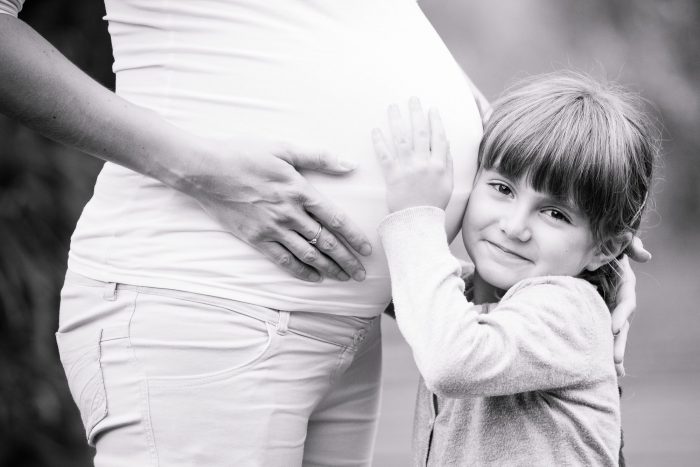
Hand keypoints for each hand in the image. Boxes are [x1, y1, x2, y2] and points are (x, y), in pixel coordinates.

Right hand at [184, 137, 371, 281]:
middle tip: (361, 274)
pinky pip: (283, 260)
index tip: (368, 250)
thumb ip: (319, 157)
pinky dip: (301, 271)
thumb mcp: (284, 149)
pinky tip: (315, 278)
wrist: (205, 170)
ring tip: (344, 278)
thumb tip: (350, 164)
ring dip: (329, 269)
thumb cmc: (244, 155)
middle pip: (326, 242)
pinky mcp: (256, 239)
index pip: (336, 219)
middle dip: (347, 260)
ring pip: (308, 255)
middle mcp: (290, 213)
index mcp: (300, 190)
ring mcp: (272, 228)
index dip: (354, 237)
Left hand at [372, 98, 452, 212]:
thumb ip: (449, 163)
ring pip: (402, 139)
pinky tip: (376, 130)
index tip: (432, 109)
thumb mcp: (448, 184)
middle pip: (420, 133)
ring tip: (393, 107)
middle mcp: (425, 164)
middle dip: (416, 113)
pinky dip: (380, 142)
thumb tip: (447, 144)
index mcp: (440, 165)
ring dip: (397, 121)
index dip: (435, 121)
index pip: (439, 137)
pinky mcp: (393, 176)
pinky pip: (385, 155)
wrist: (418, 222)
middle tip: (412, 99)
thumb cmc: (433, 204)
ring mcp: (408, 169)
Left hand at [610, 237, 650, 375]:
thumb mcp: (615, 242)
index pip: (625, 302)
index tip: (613, 328)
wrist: (583, 251)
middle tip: (614, 359)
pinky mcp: (597, 313)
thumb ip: (629, 244)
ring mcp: (608, 308)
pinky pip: (600, 332)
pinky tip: (608, 370)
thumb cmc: (602, 245)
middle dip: (619, 342)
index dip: (620, 315)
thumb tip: (646, 256)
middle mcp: (618, 299)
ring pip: (614, 332)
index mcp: (623, 284)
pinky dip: (603, 349)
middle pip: (621, 323)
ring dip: (614, 350)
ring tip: (614, 370)